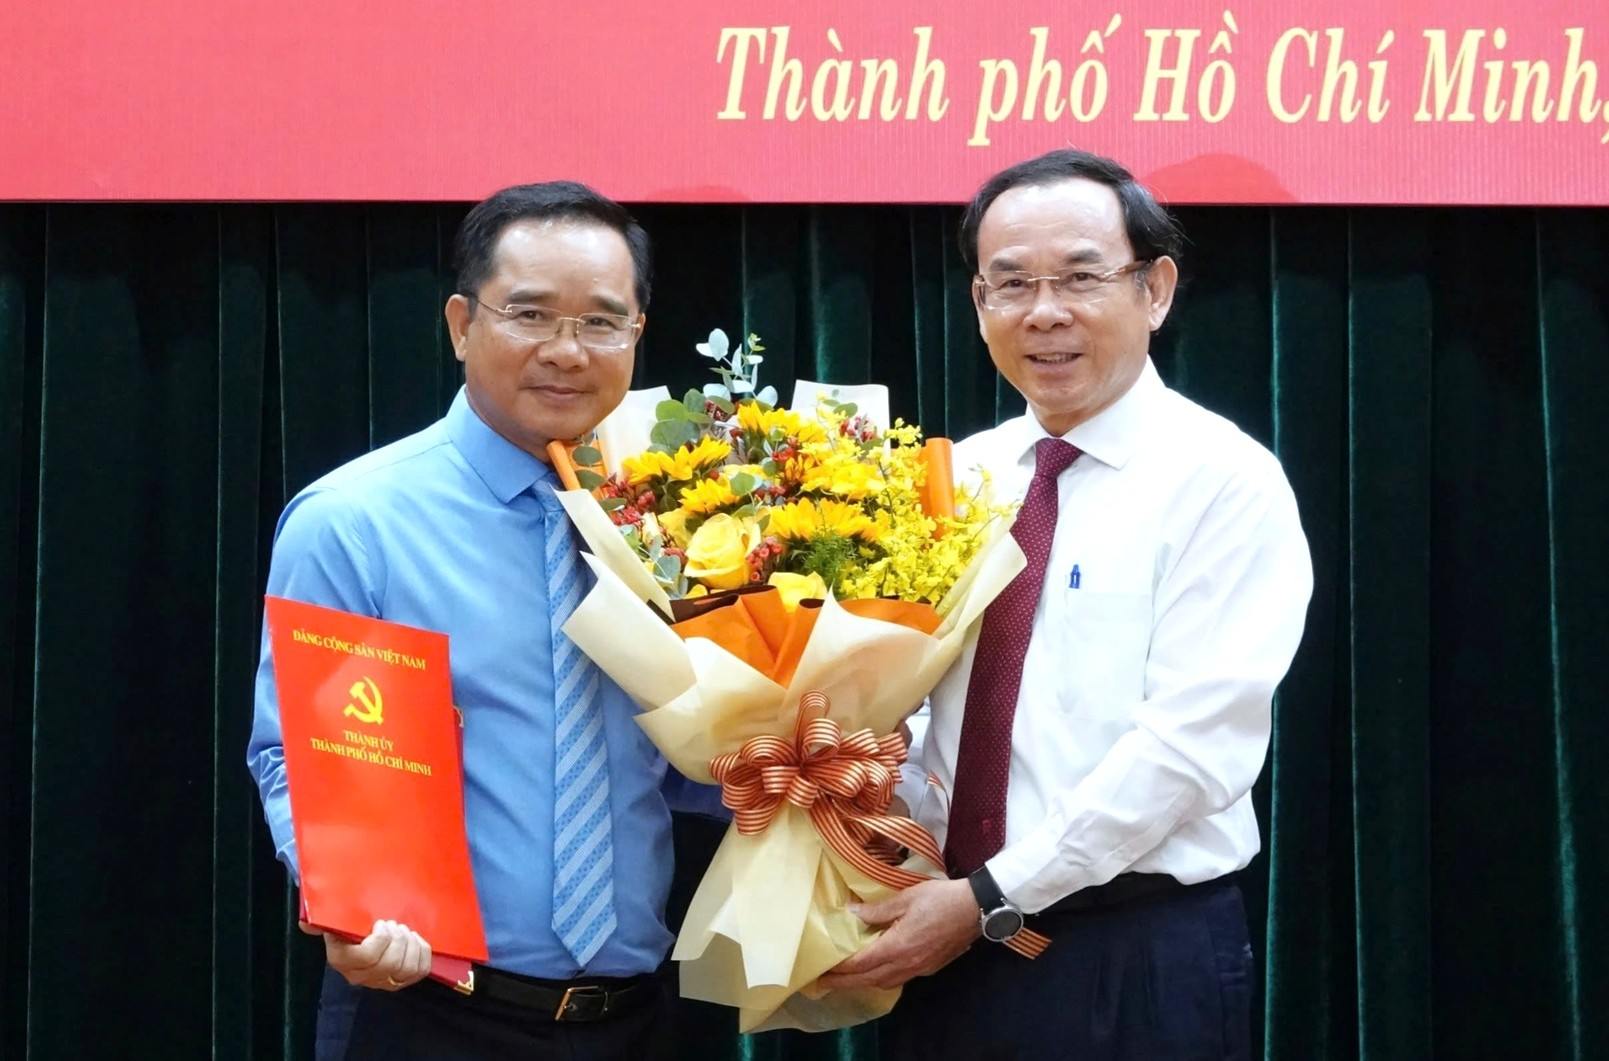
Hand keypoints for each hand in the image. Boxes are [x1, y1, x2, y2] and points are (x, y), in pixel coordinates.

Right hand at [300, 918, 432, 990]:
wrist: (359, 934)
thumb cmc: (348, 924)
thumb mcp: (334, 920)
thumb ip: (321, 920)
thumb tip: (306, 923)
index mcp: (342, 960)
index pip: (367, 956)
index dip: (381, 939)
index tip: (381, 923)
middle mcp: (360, 976)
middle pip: (390, 964)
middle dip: (399, 939)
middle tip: (396, 925)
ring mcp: (381, 982)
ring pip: (407, 969)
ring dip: (411, 945)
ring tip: (405, 931)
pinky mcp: (400, 981)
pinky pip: (420, 971)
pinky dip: (422, 953)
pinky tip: (415, 941)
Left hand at [815, 878, 978, 990]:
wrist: (975, 909)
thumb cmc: (939, 899)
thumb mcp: (905, 897)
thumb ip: (877, 909)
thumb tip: (851, 913)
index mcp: (897, 947)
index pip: (860, 964)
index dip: (839, 968)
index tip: (821, 969)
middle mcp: (906, 964)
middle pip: (869, 980)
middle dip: (845, 983)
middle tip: (824, 982)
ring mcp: (919, 969)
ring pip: (884, 983)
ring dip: (863, 983)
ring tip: (847, 978)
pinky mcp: (929, 967)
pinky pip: (899, 979)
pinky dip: (882, 979)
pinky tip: (878, 970)